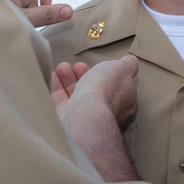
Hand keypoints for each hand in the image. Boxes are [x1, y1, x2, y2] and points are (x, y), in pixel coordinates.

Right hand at [51, 56, 142, 182]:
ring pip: (75, 96)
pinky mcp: (65, 122)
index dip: (104, 74)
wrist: (84, 116)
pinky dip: (55, 88)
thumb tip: (132, 61)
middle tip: (75, 65)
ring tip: (62, 67)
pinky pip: (59, 103)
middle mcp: (103, 111)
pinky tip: (51, 77)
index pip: (114, 87)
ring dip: (68, 79)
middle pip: (92, 90)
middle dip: (83, 75)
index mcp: (121, 101)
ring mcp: (84, 118)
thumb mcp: (122, 69)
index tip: (95, 64)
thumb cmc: (105, 91)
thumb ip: (128, 65)